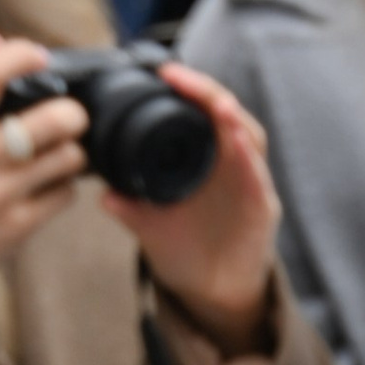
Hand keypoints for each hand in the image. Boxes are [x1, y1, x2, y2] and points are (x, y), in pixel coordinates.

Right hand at [0, 32, 86, 304]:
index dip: (21, 56)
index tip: (40, 56)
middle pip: (54, 118)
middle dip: (73, 115)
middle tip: (69, 119)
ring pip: (69, 156)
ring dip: (71, 155)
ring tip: (56, 157)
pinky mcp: (18, 223)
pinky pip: (66, 194)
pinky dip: (63, 189)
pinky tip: (46, 188)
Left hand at [119, 60, 279, 352]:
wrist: (211, 291)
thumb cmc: (185, 249)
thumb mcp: (148, 224)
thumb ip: (129, 205)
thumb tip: (101, 192)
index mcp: (205, 159)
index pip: (202, 113)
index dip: (189, 90)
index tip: (165, 73)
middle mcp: (231, 165)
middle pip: (228, 116)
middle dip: (208, 93)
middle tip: (180, 77)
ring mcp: (251, 185)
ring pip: (250, 140)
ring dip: (233, 120)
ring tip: (216, 105)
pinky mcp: (262, 210)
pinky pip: (258, 180)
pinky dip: (249, 161)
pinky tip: (238, 145)